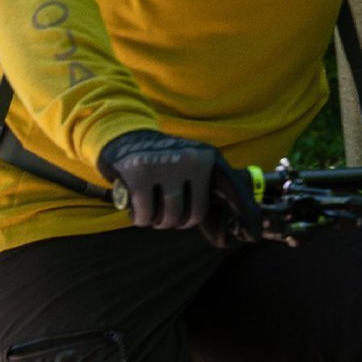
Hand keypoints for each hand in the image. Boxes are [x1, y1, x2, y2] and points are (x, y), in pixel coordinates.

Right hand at [98, 130, 228, 230]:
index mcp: (205, 159)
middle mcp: (188, 160)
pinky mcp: (139, 174)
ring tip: (150, 214)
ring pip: (165, 216)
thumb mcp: (191, 163)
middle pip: (183, 215)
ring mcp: (163, 165)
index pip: (202, 209)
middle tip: (161, 216)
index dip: (188, 220)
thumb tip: (234, 213)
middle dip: (170, 222)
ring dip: (155, 222)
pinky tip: (136, 213)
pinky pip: (144, 214)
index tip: (178, 217)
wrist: (127, 139)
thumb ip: (208, 183)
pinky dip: (139, 219)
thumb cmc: (164, 161)